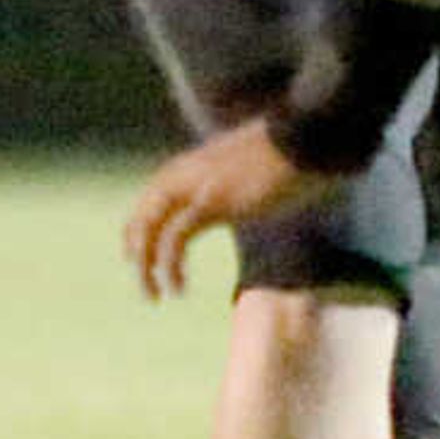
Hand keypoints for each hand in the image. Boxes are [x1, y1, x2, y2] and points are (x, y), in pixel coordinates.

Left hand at [125, 120, 340, 299]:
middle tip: (147, 287)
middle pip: (141, 218)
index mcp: (187, 167)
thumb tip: (240, 193)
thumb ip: (231, 182)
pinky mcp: (210, 203)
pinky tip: (178, 288)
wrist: (302, 142)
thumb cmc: (285, 156)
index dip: (137, 232)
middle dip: (137, 254)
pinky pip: (175, 240)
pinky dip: (170, 266)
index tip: (138, 258)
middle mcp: (182, 174)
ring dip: (147, 267)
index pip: (147, 201)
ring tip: (155, 296)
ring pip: (150, 231)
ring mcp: (194, 187)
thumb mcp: (246, 169)